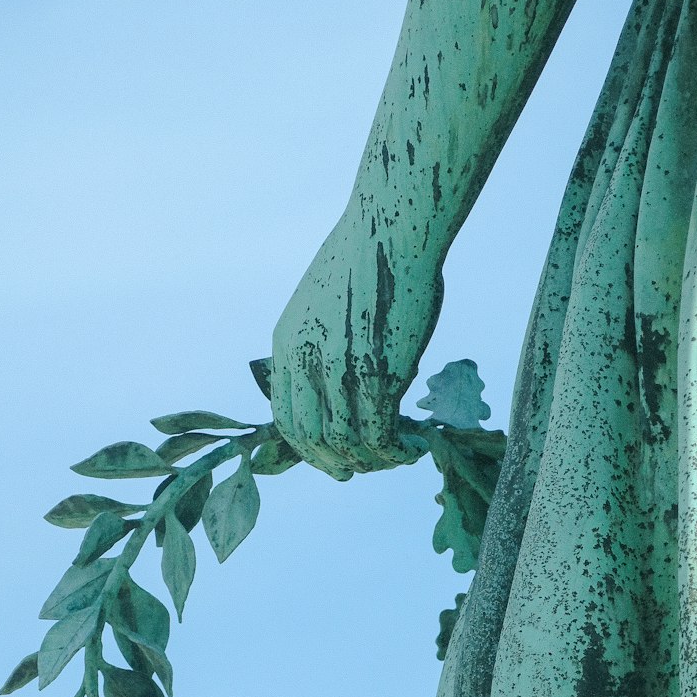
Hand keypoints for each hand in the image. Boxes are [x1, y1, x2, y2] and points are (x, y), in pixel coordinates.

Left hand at [270, 212, 442, 478]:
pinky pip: (380, 435)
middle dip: (333, 464)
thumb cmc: (368, 254)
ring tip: (395, 458)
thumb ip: (321, 342)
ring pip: (346, 444)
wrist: (392, 226)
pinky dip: (394, 452)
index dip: (306, 448)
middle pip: (310, 440)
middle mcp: (306, 363)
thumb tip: (342, 375)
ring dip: (371, 461)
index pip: (285, 418)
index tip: (329, 457)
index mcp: (286, 345)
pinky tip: (411, 448)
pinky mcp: (378, 374)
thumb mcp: (321, 301)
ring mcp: (341, 371)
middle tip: (357, 471)